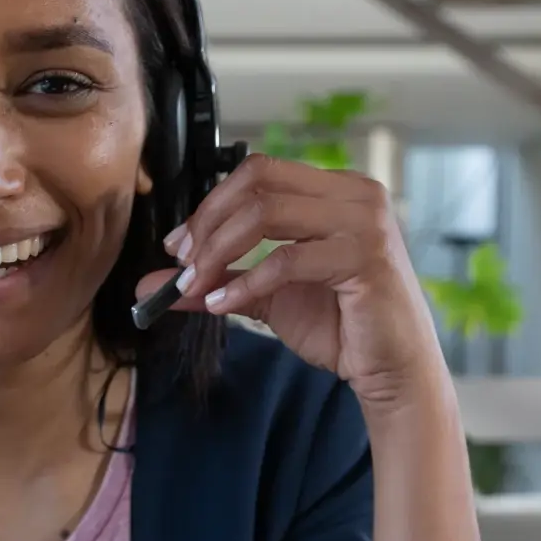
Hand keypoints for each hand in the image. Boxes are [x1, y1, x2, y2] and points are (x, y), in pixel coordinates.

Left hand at [136, 154, 449, 412]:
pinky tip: (223, 305)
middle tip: (181, 265)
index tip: (177, 246)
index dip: (210, 204)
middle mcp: (354, 194)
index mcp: (334, 190)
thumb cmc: (341, 327)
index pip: (259, 172)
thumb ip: (216, 279)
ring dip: (219, 251)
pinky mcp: (365, 257)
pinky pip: (287, 260)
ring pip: (267, 213)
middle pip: (258, 183)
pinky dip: (246, 282)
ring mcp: (364, 221)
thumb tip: (150, 283)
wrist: (390, 368)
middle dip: (208, 224)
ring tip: (196, 287)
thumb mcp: (266, 297)